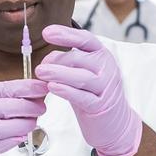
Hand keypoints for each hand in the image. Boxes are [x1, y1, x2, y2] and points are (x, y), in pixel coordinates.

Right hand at [0, 80, 47, 155]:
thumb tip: (30, 96)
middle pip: (5, 106)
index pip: (2, 89)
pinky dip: (13, 140)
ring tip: (33, 122)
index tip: (41, 87)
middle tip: (41, 107)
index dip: (25, 88)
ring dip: (24, 124)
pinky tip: (21, 136)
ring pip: (4, 127)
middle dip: (28, 106)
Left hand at [34, 26, 141, 155]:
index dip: (66, 34)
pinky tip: (53, 87)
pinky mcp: (101, 106)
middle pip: (79, 58)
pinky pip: (82, 97)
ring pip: (81, 77)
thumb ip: (67, 63)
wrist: (115, 122)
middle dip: (57, 60)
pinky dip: (66, 91)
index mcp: (102, 55)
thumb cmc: (93, 93)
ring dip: (58, 74)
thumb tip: (47, 60)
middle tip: (40, 68)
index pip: (85, 39)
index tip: (47, 33)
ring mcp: (105, 87)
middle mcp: (106, 68)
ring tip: (41, 74)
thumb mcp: (82, 72)